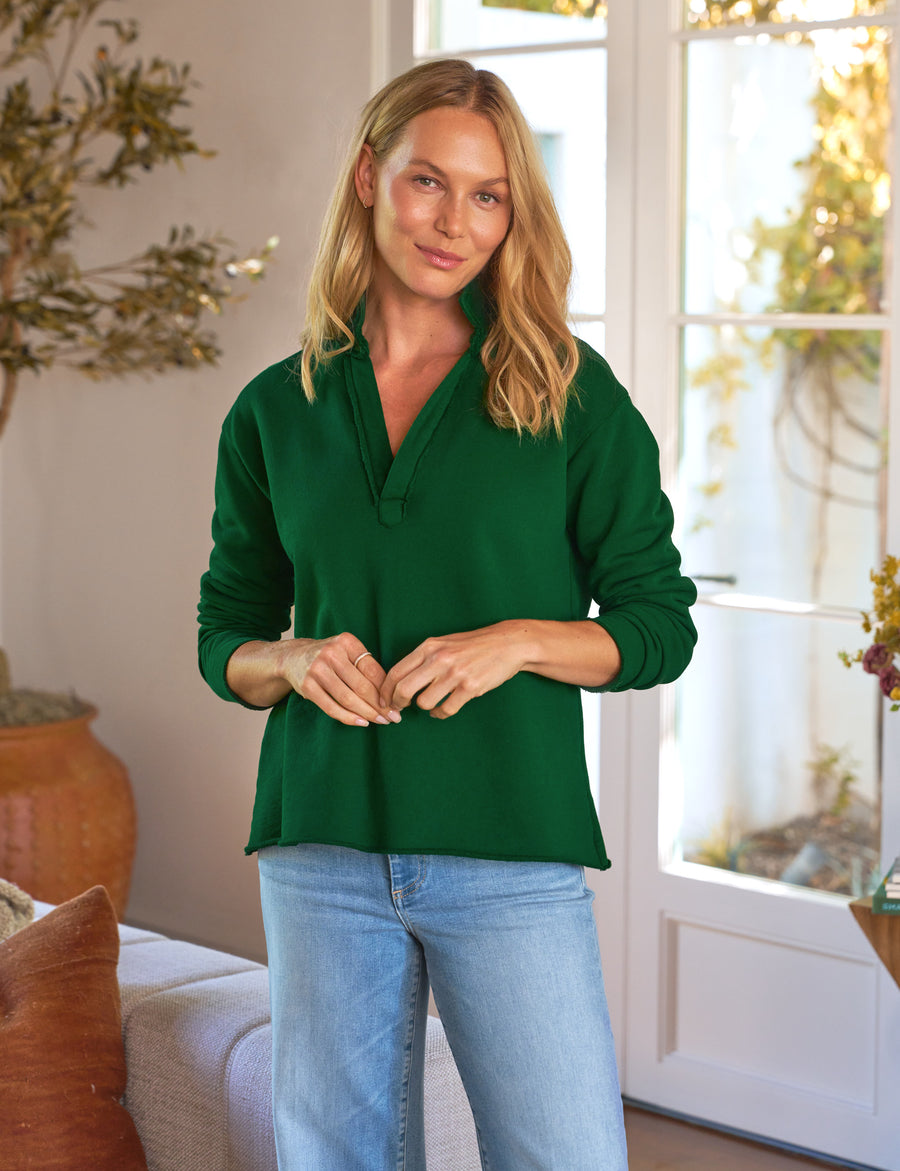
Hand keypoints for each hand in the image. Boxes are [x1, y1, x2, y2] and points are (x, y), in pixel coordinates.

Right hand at [280, 633, 400, 726]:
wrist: (293, 657)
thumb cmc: (329, 658)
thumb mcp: (347, 652)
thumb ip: (366, 667)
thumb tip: (393, 692)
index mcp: (346, 642)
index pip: (372, 669)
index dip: (387, 689)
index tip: (399, 703)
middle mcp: (331, 653)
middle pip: (362, 685)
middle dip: (380, 705)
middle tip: (394, 717)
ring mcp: (317, 669)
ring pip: (348, 698)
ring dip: (367, 713)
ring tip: (381, 721)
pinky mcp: (307, 686)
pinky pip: (331, 707)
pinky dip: (348, 717)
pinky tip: (362, 722)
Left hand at [379, 623, 527, 718]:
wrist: (508, 643)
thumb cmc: (473, 645)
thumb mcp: (444, 643)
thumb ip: (423, 658)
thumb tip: (400, 681)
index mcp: (429, 647)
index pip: (395, 672)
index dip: (385, 691)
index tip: (385, 701)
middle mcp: (439, 659)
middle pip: (404, 689)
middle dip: (397, 704)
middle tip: (399, 710)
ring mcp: (455, 674)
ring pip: (424, 703)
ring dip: (425, 708)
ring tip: (431, 705)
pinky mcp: (470, 688)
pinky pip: (446, 710)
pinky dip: (441, 714)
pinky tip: (443, 710)